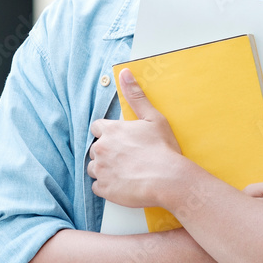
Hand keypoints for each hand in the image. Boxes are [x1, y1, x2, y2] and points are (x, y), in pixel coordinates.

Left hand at [87, 68, 185, 207]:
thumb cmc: (163, 149)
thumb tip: (124, 73)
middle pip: (95, 148)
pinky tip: (122, 185)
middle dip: (107, 152)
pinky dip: (107, 187)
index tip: (119, 140)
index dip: (107, 133)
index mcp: (110, 130)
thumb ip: (136, 95)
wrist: (169, 179)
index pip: (96, 127)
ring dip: (105, 169)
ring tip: (124, 172)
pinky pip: (97, 187)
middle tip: (126, 158)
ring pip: (94, 168)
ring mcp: (101, 170)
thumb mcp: (152, 118)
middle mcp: (100, 148)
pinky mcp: (104, 189)